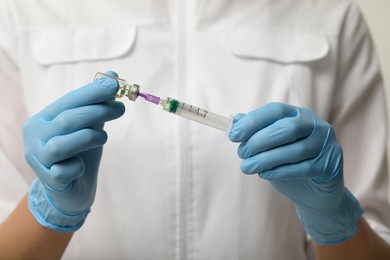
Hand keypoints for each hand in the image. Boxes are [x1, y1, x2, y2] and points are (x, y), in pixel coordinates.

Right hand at [24, 72, 124, 231]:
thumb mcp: (88, 126)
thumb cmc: (79, 153)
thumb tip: (113, 75)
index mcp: (43, 119)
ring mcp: (39, 160)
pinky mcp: (48, 180)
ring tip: (103, 138)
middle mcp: (35, 137)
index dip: (92, 92)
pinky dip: (79, 166)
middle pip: (67, 120)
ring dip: (89, 138)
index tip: (115, 83)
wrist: (71, 190)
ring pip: (61, 145)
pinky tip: (81, 166)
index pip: (68, 100)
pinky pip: (66, 170)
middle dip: (98, 111)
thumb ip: (97, 104)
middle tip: (121, 108)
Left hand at [229, 102, 362, 243]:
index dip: (253, 121)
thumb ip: (255, 132)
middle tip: (242, 153)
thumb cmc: (288, 164)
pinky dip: (280, 171)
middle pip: (287, 128)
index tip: (233, 135)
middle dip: (259, 141)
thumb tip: (234, 121)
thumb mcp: (270, 146)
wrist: (315, 192)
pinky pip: (304, 168)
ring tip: (247, 167)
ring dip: (266, 159)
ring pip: (295, 150)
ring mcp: (327, 145)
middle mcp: (316, 126)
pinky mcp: (330, 166)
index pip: (276, 110)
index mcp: (299, 114)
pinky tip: (264, 174)